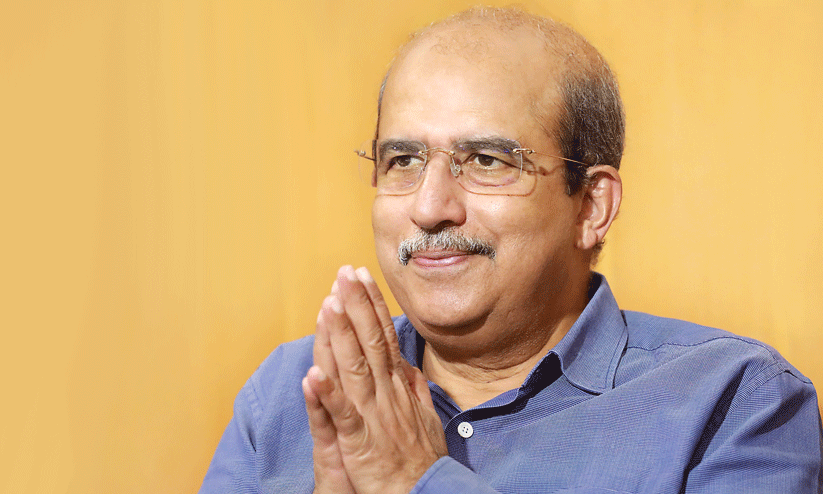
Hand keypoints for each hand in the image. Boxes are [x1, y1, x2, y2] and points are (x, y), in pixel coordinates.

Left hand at [303, 266, 447, 493]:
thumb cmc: (423, 459)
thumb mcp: (425, 418)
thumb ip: (415, 390)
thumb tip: (410, 366)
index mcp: (398, 386)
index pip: (384, 336)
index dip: (371, 305)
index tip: (362, 276)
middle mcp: (386, 393)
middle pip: (370, 341)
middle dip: (357, 305)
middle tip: (344, 272)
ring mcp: (373, 415)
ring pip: (355, 368)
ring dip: (342, 335)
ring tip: (329, 304)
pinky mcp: (359, 441)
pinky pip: (341, 415)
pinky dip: (327, 395)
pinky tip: (313, 375)